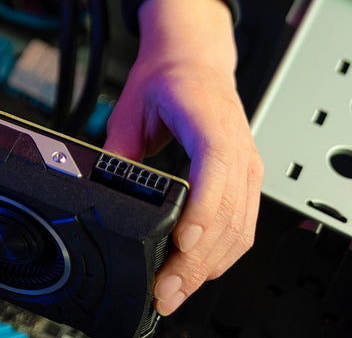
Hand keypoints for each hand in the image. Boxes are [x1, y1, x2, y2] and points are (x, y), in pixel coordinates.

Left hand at [104, 0, 261, 317]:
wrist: (195, 59)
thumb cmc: (167, 78)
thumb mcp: (131, 107)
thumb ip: (119, 151)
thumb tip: (103, 188)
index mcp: (209, 123)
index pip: (217, 171)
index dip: (203, 211)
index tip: (183, 241)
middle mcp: (238, 149)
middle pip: (229, 214)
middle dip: (198, 259)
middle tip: (166, 289)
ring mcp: (248, 167)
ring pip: (240, 230)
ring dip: (209, 266)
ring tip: (176, 291)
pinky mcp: (247, 182)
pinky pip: (243, 228)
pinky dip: (222, 255)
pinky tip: (197, 273)